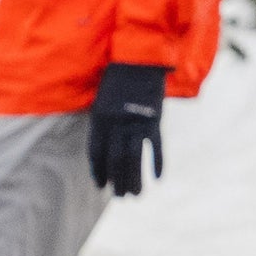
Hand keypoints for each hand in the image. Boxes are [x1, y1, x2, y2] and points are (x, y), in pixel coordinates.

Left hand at [88, 63, 167, 196]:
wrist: (139, 58)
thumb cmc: (119, 77)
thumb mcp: (104, 98)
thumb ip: (104, 122)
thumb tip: (108, 147)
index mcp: (100, 118)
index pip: (96, 152)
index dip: (99, 171)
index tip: (101, 186)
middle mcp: (116, 123)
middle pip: (116, 160)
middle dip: (118, 181)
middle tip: (121, 197)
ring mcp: (136, 122)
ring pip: (134, 158)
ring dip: (135, 178)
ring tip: (136, 195)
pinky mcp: (155, 119)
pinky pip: (156, 146)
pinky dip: (158, 162)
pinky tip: (158, 177)